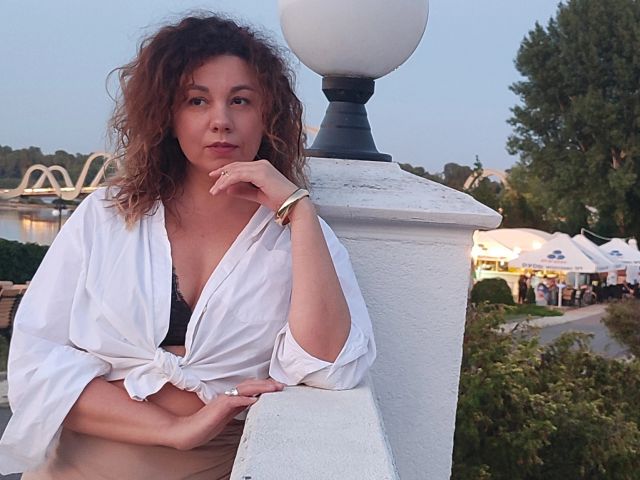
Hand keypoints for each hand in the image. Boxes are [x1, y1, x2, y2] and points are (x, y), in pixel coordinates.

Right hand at [170, 378, 284, 449]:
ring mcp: (223, 400)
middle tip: (281, 386)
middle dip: (267, 384)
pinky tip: (255, 400)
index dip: (264, 386)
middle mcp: (229, 395)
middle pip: (250, 385)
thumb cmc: (208, 425)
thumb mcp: (228, 416)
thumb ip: (239, 408)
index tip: (278, 387)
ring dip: (260, 387)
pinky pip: (233, 400)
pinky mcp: (219, 407)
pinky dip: (245, 399)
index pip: (251, 387)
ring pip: (244, 389)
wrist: (190, 430)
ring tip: (273, 389)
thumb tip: (254, 403)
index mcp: (232, 397)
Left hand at [208, 160, 297, 211]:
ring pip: (235, 171)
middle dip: (221, 174)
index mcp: (262, 167)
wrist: (293, 204)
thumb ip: (244, 191)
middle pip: (235, 167)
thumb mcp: (257, 195)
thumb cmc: (279, 200)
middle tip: (211, 183)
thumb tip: (228, 189)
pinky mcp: (260, 173)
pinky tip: (221, 188)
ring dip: (222, 181)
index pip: (240, 167)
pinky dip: (228, 181)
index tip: (215, 179)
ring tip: (214, 190)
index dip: (226, 172)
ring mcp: (261, 167)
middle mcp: (261, 164)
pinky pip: (239, 175)